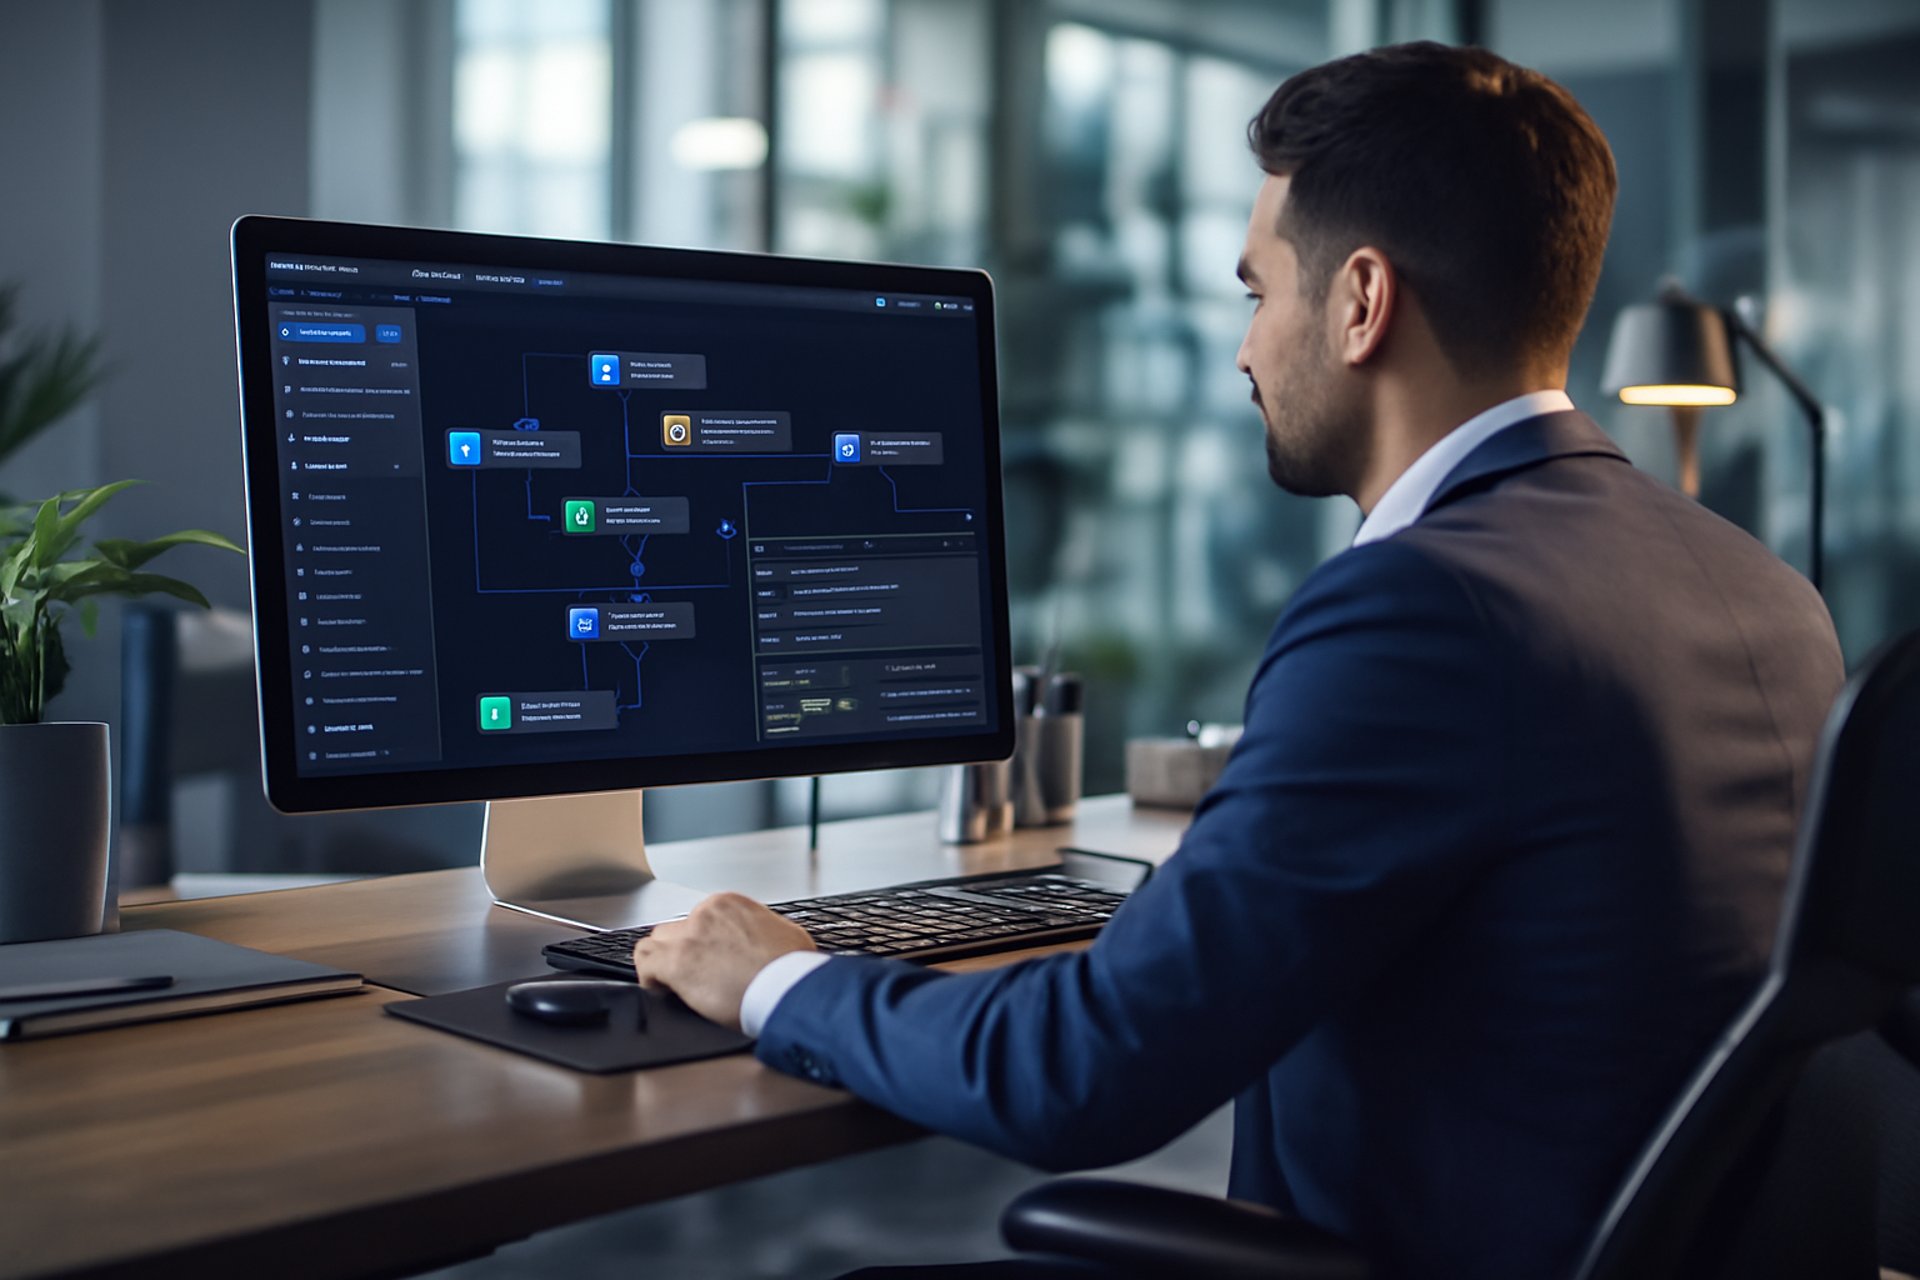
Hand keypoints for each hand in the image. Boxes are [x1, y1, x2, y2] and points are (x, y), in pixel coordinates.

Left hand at [630, 892, 815, 1030]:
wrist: (786, 987)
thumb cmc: (790, 967)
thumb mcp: (784, 934)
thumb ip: (763, 931)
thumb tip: (764, 942)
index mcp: (729, 905)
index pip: (699, 919)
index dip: (702, 943)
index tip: (709, 960)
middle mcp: (705, 915)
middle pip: (675, 930)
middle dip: (681, 951)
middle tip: (694, 973)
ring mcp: (688, 937)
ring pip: (654, 943)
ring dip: (661, 962)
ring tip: (671, 982)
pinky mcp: (676, 963)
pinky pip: (645, 965)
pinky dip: (650, 979)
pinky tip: (661, 990)